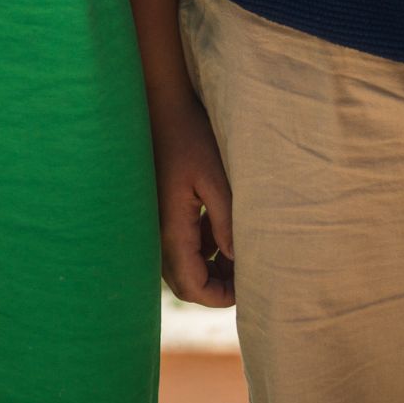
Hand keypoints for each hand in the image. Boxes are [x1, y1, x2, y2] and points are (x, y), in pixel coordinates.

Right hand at [151, 89, 235, 305]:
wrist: (161, 106)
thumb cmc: (190, 136)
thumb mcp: (216, 178)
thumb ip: (226, 221)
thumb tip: (237, 259)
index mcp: (171, 229)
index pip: (193, 286)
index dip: (221, 296)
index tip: (249, 286)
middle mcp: (157, 233)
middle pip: (185, 282)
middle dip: (217, 284)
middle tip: (247, 270)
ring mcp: (155, 222)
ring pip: (181, 264)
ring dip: (209, 265)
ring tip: (237, 248)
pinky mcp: (158, 210)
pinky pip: (178, 244)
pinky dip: (200, 246)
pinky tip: (217, 226)